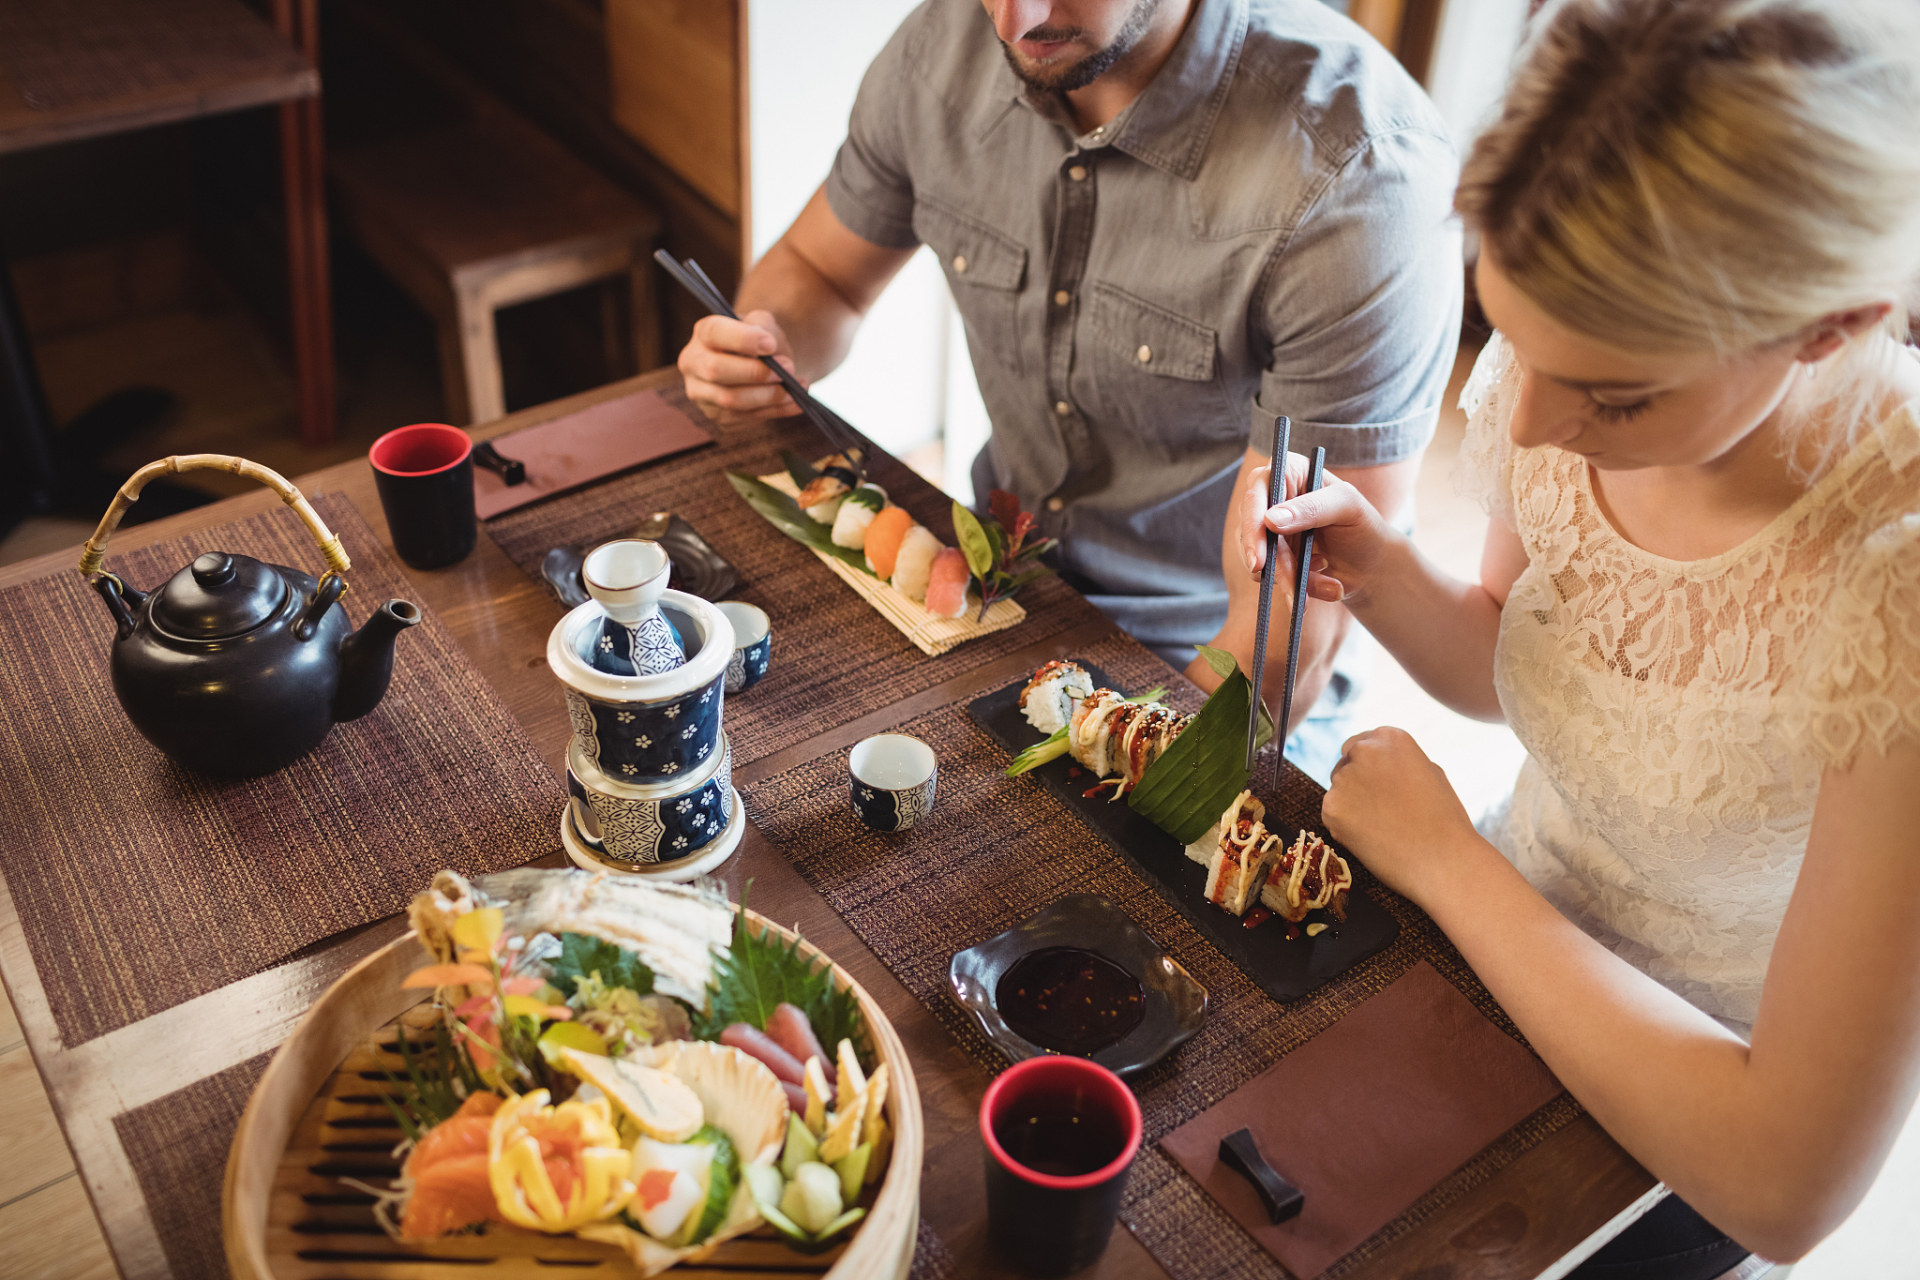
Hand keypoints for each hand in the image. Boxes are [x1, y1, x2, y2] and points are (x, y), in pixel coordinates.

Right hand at [677, 310, 802, 425]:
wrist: (765, 362)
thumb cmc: (761, 339)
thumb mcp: (763, 323)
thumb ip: (762, 325)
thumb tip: (767, 345)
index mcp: (703, 333)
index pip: (714, 332)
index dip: (742, 339)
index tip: (770, 345)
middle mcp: (694, 363)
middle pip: (716, 370)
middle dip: (755, 372)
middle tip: (788, 368)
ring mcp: (702, 393)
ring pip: (731, 400)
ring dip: (769, 395)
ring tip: (798, 386)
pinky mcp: (718, 415)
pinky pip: (746, 417)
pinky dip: (776, 410)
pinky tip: (795, 402)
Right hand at [1237, 456, 1395, 605]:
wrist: (1369, 563)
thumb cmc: (1362, 525)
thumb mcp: (1348, 507)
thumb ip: (1313, 508)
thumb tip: (1271, 520)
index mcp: (1289, 471)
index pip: (1257, 490)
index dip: (1252, 523)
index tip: (1259, 558)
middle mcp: (1271, 497)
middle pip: (1250, 528)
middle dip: (1273, 563)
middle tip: (1291, 587)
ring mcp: (1266, 528)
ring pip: (1255, 557)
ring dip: (1288, 579)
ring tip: (1327, 587)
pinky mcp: (1268, 555)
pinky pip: (1267, 576)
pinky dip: (1295, 587)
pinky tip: (1323, 584)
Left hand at [1322, 727, 1481, 902]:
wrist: (1443, 860)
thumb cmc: (1444, 819)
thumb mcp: (1429, 772)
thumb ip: (1398, 761)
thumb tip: (1378, 761)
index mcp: (1389, 737)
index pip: (1359, 745)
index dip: (1367, 768)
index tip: (1378, 785)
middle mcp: (1362, 751)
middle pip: (1344, 765)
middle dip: (1356, 784)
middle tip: (1380, 811)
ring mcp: (1344, 779)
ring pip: (1338, 791)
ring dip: (1351, 805)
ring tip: (1383, 827)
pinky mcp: (1332, 808)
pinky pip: (1332, 815)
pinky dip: (1345, 826)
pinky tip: (1372, 838)